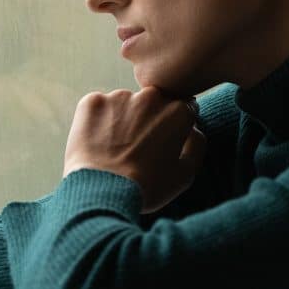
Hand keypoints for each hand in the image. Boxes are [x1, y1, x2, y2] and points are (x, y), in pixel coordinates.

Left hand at [61, 86, 206, 213]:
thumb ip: (196, 144)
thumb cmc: (147, 188)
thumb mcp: (185, 174)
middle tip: (136, 147)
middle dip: (147, 118)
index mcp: (178, 110)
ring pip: (123, 103)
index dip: (171, 126)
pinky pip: (98, 107)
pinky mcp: (92, 101)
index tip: (160, 142)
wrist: (102, 192)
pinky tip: (97, 144)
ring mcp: (119, 96)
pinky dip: (97, 121)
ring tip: (114, 149)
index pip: (180, 108)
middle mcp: (151, 96)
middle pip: (152, 102)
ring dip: (121, 119)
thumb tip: (192, 128)